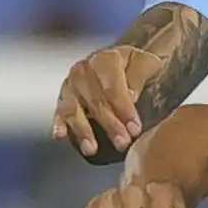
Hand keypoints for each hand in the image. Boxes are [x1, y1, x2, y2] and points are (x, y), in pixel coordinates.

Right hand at [52, 45, 160, 160]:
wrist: (126, 60)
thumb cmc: (138, 64)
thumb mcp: (148, 63)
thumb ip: (139, 76)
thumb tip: (130, 96)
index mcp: (106, 59)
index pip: (114, 87)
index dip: (124, 109)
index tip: (134, 128)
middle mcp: (84, 70)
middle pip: (96, 101)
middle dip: (110, 125)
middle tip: (122, 142)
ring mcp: (71, 84)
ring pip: (75, 109)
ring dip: (83, 130)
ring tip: (91, 148)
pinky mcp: (63, 97)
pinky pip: (59, 112)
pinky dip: (59, 123)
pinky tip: (61, 135)